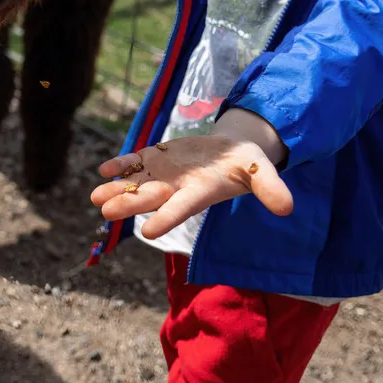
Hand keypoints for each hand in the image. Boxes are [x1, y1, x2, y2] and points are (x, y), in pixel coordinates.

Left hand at [90, 112, 292, 239]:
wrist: (233, 151)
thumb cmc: (249, 165)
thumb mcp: (263, 173)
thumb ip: (270, 189)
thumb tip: (288, 208)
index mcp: (201, 193)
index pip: (181, 209)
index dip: (166, 219)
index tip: (147, 232)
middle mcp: (178, 188)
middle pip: (150, 199)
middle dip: (129, 205)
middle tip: (105, 213)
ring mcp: (165, 174)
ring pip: (137, 184)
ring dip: (117, 190)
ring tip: (95, 197)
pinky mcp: (158, 159)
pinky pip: (136, 162)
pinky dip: (121, 164)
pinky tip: (104, 168)